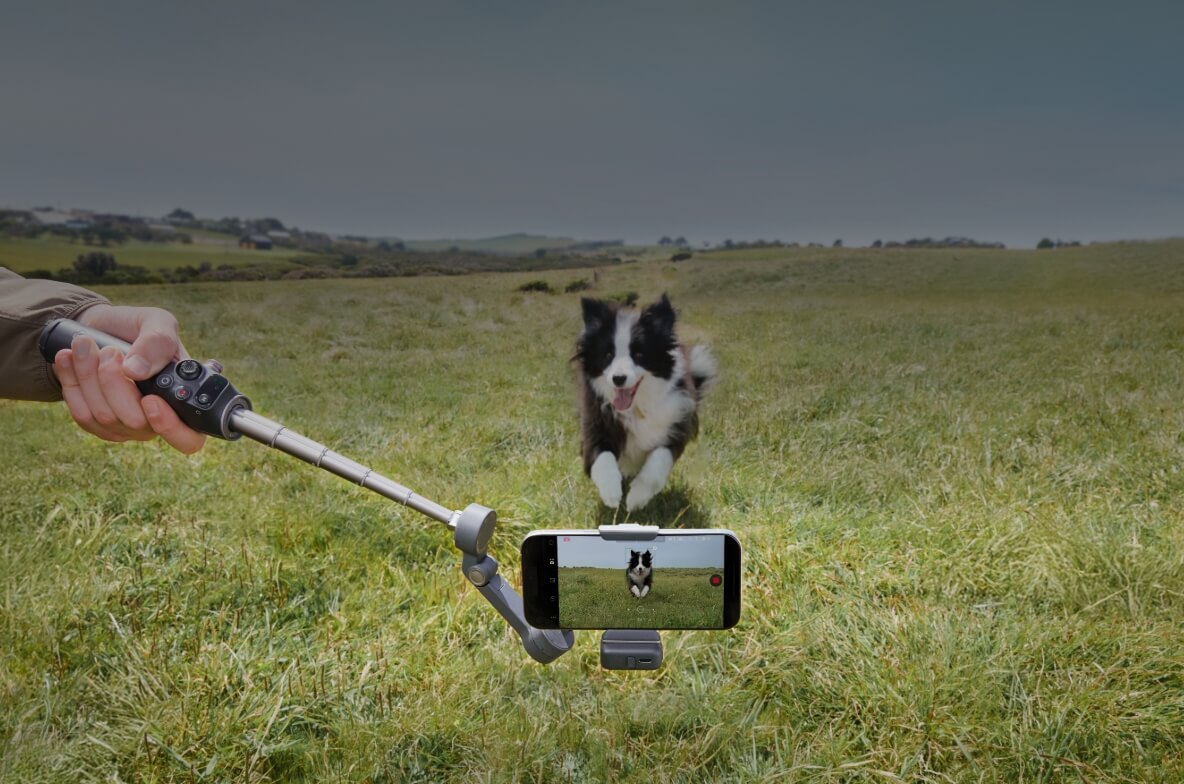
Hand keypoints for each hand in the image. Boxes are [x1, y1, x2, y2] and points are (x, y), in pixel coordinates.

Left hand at [50, 304, 205, 453]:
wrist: (103, 328)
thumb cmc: (139, 328)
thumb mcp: (158, 323)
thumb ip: (157, 343)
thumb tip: (136, 371)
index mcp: (183, 400)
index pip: (188, 438)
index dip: (170, 427)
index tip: (150, 400)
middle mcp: (157, 420)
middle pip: (136, 422)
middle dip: (114, 382)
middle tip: (109, 351)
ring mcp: (126, 426)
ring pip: (104, 416)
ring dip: (88, 376)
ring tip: (84, 344)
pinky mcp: (97, 424)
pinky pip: (81, 414)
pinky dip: (70, 382)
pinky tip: (66, 358)